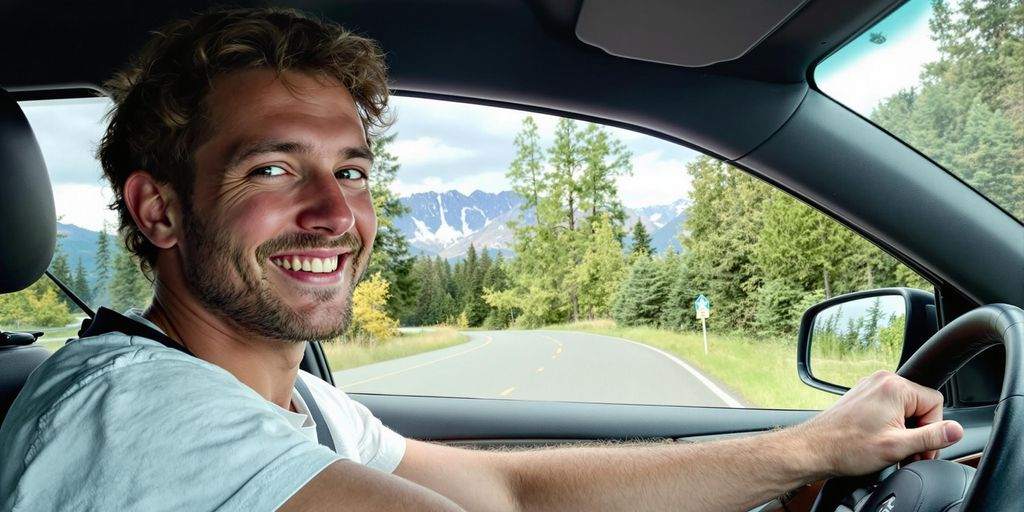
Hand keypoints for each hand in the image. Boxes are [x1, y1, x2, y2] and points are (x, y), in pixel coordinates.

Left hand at [799, 370, 963, 476]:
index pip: (936, 403)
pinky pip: (889, 408)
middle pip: (921, 405)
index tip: (920, 449)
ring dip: (904, 431)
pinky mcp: (862, 396)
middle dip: (918, 432)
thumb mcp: (898, 446)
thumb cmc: (847, 448)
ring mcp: (870, 386)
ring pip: (905, 408)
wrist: (814, 449)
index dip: (933, 429)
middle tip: (906, 453)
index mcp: (894, 387)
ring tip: (890, 449)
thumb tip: (957, 431)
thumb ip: (932, 437)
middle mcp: (882, 380)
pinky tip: (880, 441)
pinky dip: (891, 426)